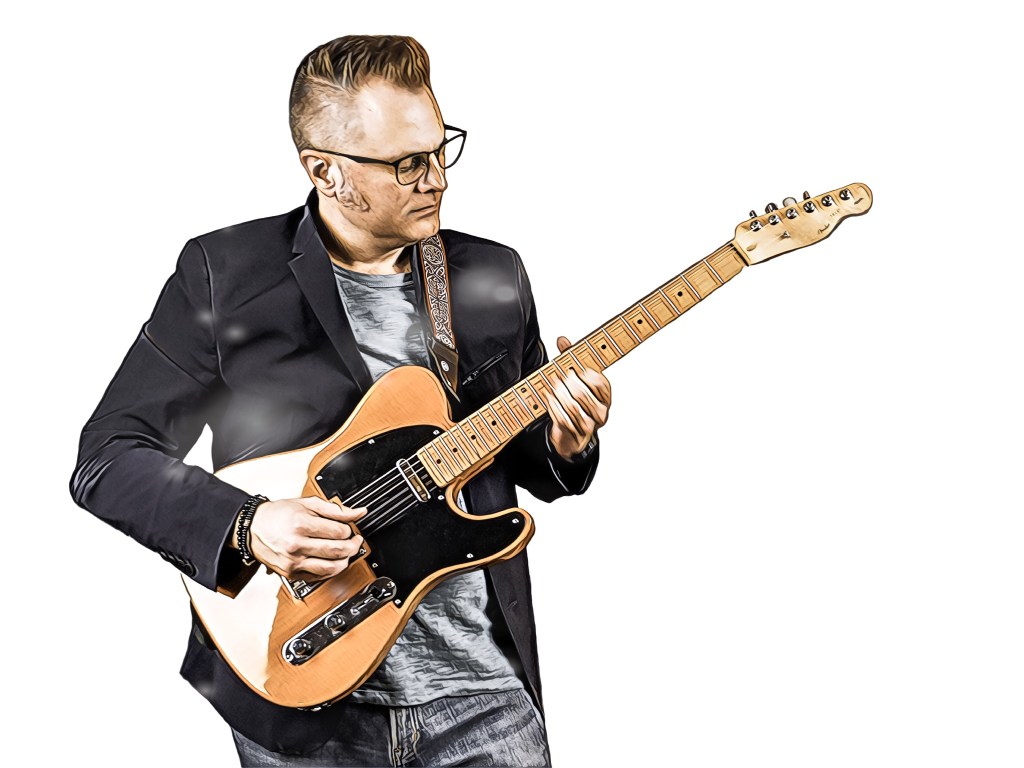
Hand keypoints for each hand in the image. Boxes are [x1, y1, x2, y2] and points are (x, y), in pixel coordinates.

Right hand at [244, 496, 366, 581]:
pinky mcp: (291, 573)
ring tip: (346, 552)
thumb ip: (336, 510)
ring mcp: (293, 562)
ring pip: (330, 568)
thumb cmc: (278, 514)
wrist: (252, 528)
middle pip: (337, 551)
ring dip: (345, 561)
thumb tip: (359, 513)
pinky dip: (331, 570)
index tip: (349, 528)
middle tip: (355, 541)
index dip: (349, 530)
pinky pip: (318, 577)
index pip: (339, 532)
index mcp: (301, 524)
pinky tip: (332, 561)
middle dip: (353, 546)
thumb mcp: (308, 503)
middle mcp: (296, 545)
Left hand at [543, 336, 612, 460]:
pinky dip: (554, 408)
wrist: (573, 433)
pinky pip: (565, 420)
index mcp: (605, 395)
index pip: (599, 381)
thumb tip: (562, 340)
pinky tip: (549, 400)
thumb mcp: (575, 377)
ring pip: (573, 407)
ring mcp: (591, 424)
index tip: (571, 367)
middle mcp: (602, 410)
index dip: (584, 373)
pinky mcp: (578, 434)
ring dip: (559, 396)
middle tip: (556, 376)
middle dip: (567, 384)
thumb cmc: (577, 400)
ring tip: (551, 387)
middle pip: (583, 394)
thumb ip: (570, 358)